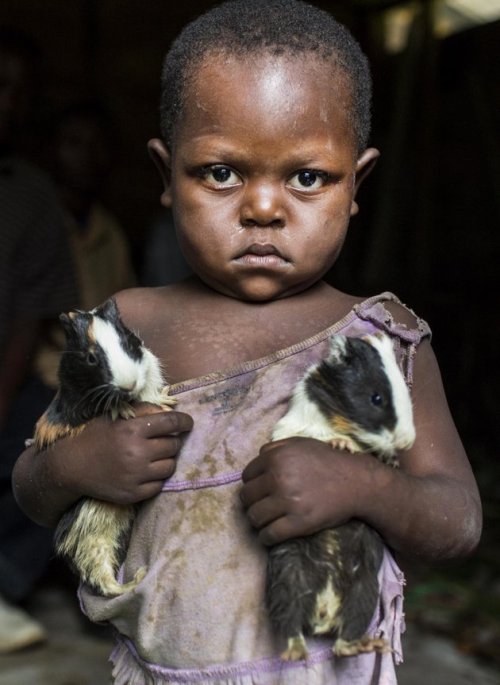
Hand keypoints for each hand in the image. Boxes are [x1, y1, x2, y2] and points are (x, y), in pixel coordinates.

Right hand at [58, 406, 192, 504]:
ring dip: (167, 460)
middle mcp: (136, 453)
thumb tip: (171, 411)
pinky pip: (159, 485)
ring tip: (155, 456)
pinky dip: (157, 478)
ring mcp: (135, 476)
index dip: (185, 421)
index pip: (171, 423)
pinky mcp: (133, 494)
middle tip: (164, 440)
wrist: (71, 467)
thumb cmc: (95, 436)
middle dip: (173, 440)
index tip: (188, 423)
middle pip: (174, 445)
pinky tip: (147, 471)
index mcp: (132, 430)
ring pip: (171, 466)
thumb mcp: (116, 417)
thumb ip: (144, 410)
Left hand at [240, 437, 368, 544]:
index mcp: (276, 458)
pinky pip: (269, 534)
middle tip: (262, 506)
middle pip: (247, 497)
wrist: (356, 482)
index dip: (252, 483)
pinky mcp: (298, 522)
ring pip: (254, 517)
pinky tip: (270, 535)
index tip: (260, 490)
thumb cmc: (327, 461)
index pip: (247, 476)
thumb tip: (257, 458)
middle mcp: (279, 478)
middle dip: (253, 502)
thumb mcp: (300, 444)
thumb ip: (275, 447)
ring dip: (258, 520)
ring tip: (266, 520)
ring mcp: (288, 501)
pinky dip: (266, 537)